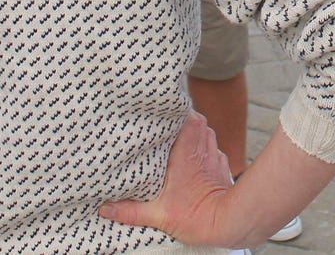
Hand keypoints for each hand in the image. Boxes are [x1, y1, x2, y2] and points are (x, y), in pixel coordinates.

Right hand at [99, 112, 237, 245]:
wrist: (228, 224)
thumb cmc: (196, 216)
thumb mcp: (158, 215)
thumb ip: (130, 211)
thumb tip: (105, 208)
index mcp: (186, 153)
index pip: (188, 118)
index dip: (178, 111)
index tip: (163, 111)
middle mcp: (202, 150)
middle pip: (197, 121)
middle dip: (183, 119)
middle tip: (166, 124)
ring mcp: (215, 157)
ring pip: (206, 133)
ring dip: (194, 132)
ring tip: (177, 137)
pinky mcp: (222, 167)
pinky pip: (213, 148)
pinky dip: (204, 148)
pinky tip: (193, 157)